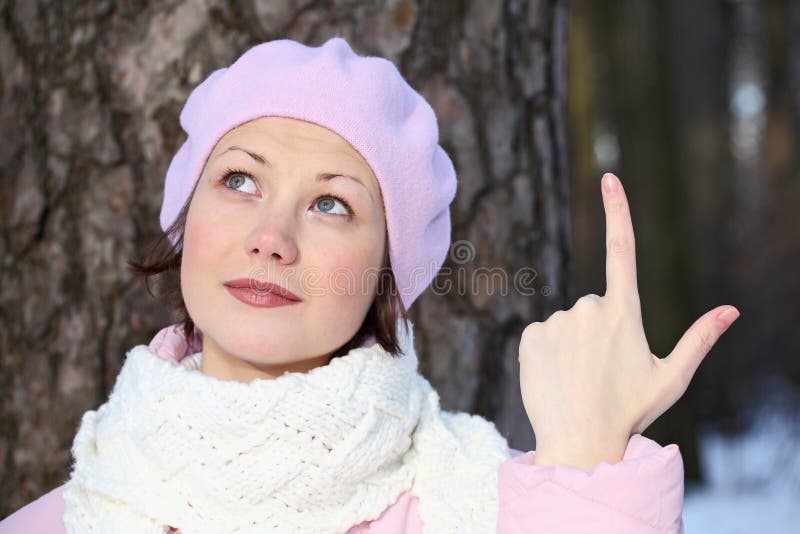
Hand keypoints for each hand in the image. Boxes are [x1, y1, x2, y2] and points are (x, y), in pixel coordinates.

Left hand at [518, 173, 738, 469]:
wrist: (578, 442)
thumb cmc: (630, 412)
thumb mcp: (671, 377)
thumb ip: (699, 339)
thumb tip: (731, 310)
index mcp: (625, 313)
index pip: (623, 250)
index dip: (617, 211)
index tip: (608, 178)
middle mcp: (588, 309)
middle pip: (595, 306)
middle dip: (600, 332)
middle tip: (602, 371)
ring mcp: (557, 321)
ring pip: (568, 323)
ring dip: (574, 344)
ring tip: (579, 378)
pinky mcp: (530, 335)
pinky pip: (543, 335)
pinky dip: (549, 352)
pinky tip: (556, 377)